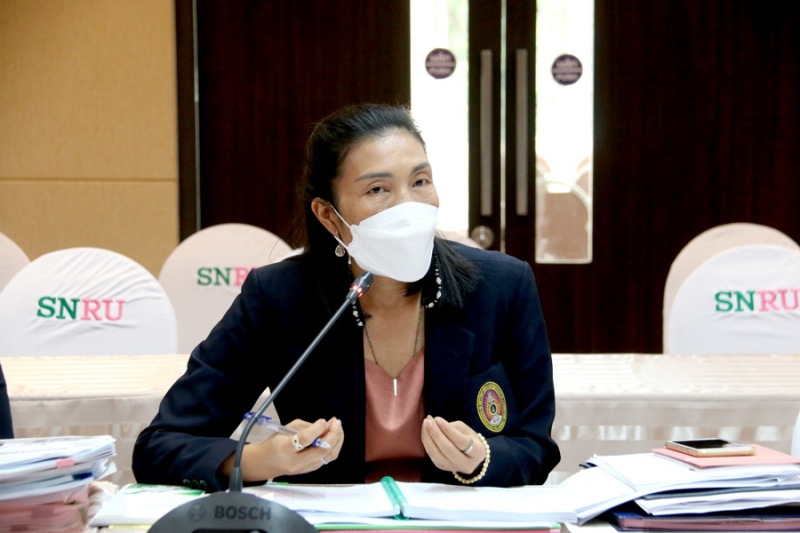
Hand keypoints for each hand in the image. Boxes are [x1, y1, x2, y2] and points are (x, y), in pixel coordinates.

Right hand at [229, 417, 343, 481]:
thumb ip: (306, 427)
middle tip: (336, 422)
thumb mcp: (286, 429)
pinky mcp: (311, 470)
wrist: (266, 463)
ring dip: (337, 440)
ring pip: (328, 456)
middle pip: (321, 451)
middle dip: (333, 435)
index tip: (323, 420)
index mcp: (285, 449)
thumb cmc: (275, 442)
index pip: (305, 440)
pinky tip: (334, 436)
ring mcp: (305, 469)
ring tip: (338, 427)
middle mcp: (296, 462)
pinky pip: (327, 458)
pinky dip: (334, 446)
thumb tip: (326, 425)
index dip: (317, 429)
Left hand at [421, 415, 484, 474]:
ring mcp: (454, 468)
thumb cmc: (469, 438)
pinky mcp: (443, 468)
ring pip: (437, 455)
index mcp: (478, 452)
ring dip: (428, 438)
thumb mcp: (466, 430)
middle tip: (428, 421)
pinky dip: (427, 443)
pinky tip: (425, 432)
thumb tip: (435, 423)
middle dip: (436, 434)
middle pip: (448, 449)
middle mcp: (467, 464)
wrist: (469, 455)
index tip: (437, 418)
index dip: (448, 430)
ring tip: (425, 424)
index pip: (461, 441)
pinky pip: (432, 456)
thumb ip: (452, 427)